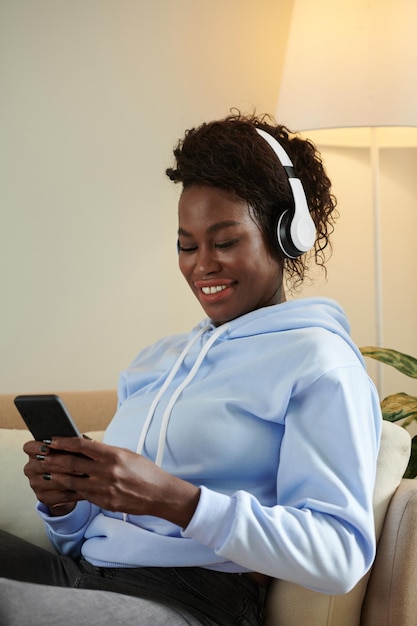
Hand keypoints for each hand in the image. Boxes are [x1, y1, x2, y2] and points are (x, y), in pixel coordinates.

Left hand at [23, 437, 199, 526]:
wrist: (159, 494)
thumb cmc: (144, 471)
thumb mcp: (126, 454)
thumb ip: (105, 451)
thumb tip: (83, 446)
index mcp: (113, 455)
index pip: (82, 445)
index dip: (63, 442)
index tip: (50, 439)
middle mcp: (107, 472)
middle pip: (72, 464)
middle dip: (52, 458)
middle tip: (39, 455)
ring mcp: (104, 489)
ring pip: (72, 481)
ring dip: (55, 475)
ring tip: (43, 471)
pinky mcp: (104, 502)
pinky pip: (81, 495)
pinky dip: (68, 490)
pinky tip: (58, 487)